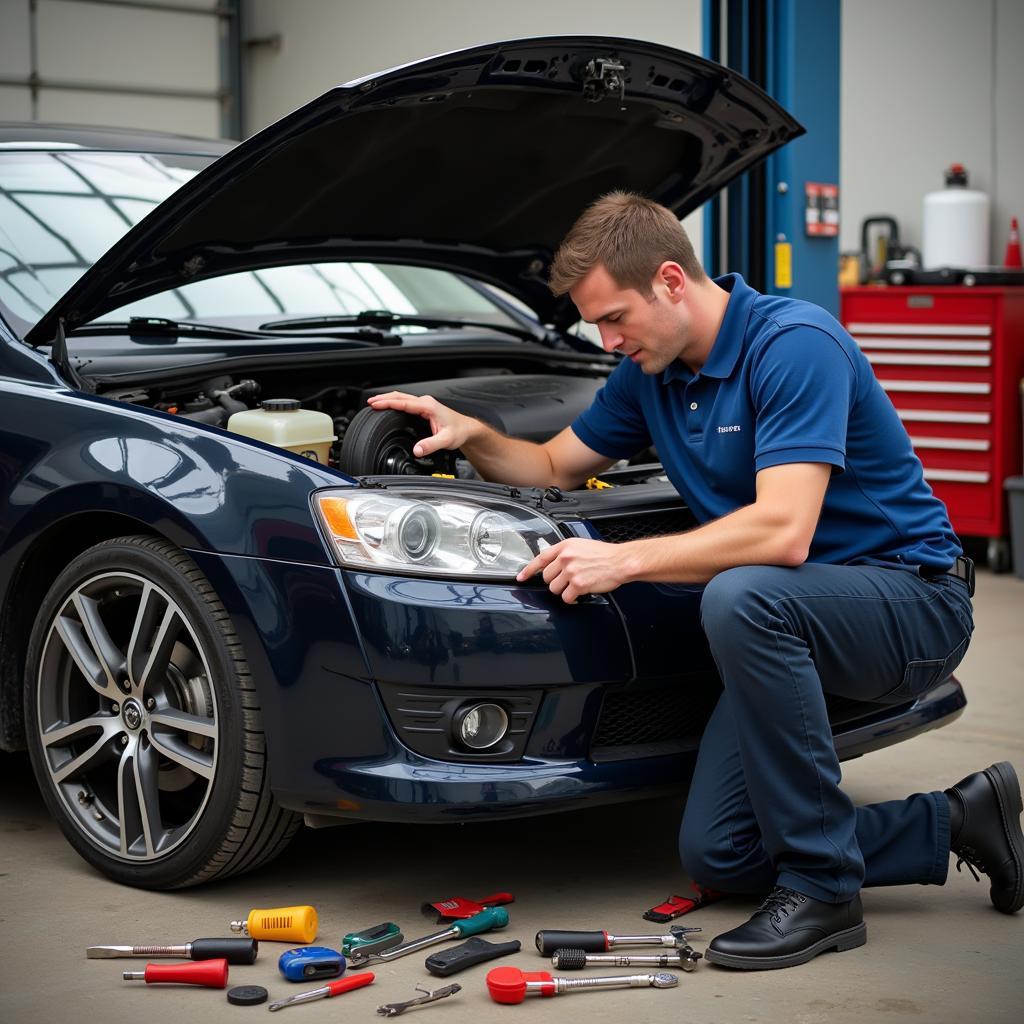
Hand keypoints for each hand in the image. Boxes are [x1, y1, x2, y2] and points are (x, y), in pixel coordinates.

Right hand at [366, 391, 475, 457]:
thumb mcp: (446, 441)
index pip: (403, 402)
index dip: (387, 403)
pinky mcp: (423, 408)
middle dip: (383, 398)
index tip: (375, 404)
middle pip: (399, 396)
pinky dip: (394, 403)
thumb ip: (431, 445)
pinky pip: (405, 402)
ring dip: (388, 399)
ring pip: (402, 397)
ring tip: (374, 403)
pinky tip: (388, 407)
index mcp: (428, 406)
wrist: (466, 429)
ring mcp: (424, 404)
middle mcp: (425, 402)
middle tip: (369, 403)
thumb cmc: (458, 431)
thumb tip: (417, 450)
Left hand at [516, 538, 632, 603]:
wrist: (621, 562)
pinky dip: (572, 599)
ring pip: (555, 589)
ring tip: (577, 585)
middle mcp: (566, 557)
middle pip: (547, 577)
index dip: (528, 570)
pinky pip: (567, 598)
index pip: (540, 558)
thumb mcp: (581, 546)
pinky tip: (580, 593)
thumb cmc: (605, 555)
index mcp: (565, 546)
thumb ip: (566, 553)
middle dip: (556, 581)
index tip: (521, 577)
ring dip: (565, 590)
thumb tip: (554, 563)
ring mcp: (571, 571)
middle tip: (569, 580)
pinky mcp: (578, 584)